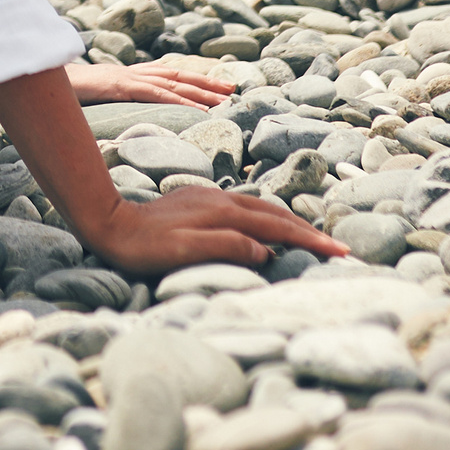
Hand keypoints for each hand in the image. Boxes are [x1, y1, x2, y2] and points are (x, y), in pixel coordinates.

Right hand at [64, 60, 232, 108]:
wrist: (35, 76)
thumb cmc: (59, 91)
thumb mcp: (88, 98)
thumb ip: (106, 103)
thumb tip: (114, 116)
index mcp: (125, 75)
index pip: (165, 75)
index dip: (190, 79)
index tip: (214, 86)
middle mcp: (130, 73)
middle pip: (176, 76)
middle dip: (205, 82)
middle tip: (233, 89)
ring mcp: (125, 78)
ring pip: (172, 83)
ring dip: (202, 91)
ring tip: (226, 100)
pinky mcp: (119, 86)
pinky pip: (156, 95)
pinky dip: (181, 102)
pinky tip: (201, 110)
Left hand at [81, 183, 344, 273]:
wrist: (108, 223)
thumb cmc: (145, 246)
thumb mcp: (185, 251)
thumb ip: (226, 246)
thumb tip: (265, 251)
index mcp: (224, 212)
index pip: (278, 227)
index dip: (311, 239)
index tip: (341, 252)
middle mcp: (221, 199)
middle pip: (275, 214)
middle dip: (309, 230)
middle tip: (339, 248)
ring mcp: (209, 197)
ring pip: (260, 208)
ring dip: (289, 222)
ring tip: (312, 237)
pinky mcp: (198, 200)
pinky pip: (244, 208)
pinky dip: (266, 219)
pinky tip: (267, 227)